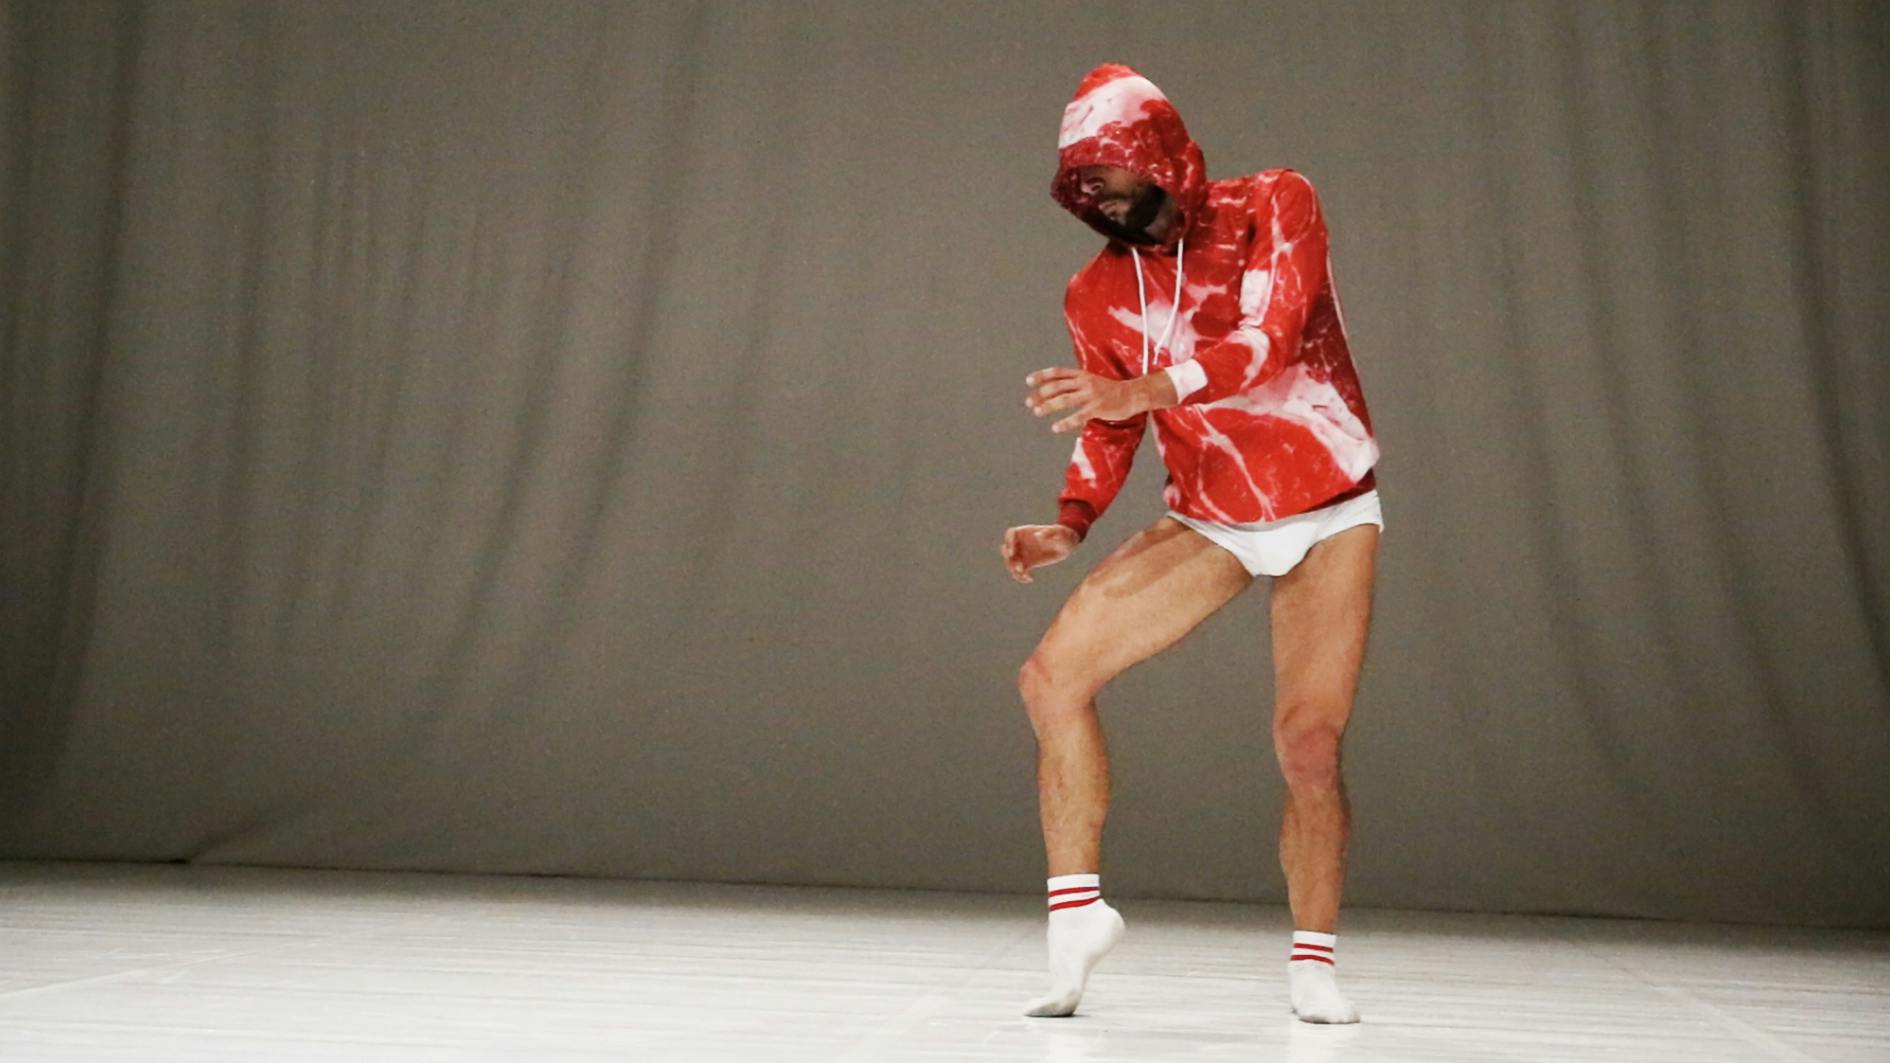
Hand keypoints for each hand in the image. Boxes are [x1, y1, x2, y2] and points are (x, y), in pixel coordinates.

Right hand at [1001, 524, 1078, 583]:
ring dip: (1014, 570)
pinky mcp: (1029, 563)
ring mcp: (1024, 553)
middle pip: (1007, 549)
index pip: (1011, 534)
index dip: (1009, 542)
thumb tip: (1037, 537)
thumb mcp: (1058, 532)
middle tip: (1019, 568)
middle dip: (1009, 559)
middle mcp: (1022, 542)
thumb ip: (1049, 533)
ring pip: (1012, 562)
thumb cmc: (1062, 534)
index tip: (1012, 552)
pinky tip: (1030, 579)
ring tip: (1024, 575)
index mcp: (1026, 532)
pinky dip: (1021, 577)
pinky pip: (1020, 571)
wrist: (1066, 544)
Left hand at [1025, 368, 1152, 432]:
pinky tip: (1055, 427)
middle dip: (1041, 394)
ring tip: (1037, 412)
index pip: (1058, 372)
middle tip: (1029, 402)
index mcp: (1082, 374)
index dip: (1042, 376)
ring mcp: (1091, 395)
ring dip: (1048, 406)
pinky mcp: (1097, 408)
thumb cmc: (1111, 390)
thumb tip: (1056, 389)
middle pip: (1057, 386)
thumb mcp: (1092, 381)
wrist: (1133, 395)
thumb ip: (1076, 382)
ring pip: (1064, 400)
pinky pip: (1078, 416)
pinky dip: (1065, 422)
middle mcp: (1085, 382)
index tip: (1029, 381)